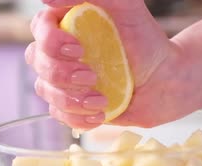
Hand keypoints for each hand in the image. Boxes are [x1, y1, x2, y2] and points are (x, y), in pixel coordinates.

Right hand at [25, 0, 189, 128]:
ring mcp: (65, 79)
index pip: (39, 27)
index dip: (50, 41)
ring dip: (71, 99)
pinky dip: (77, 117)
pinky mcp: (73, 104)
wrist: (164, 79)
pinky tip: (99, 114)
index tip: (78, 48)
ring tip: (102, 100)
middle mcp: (60, 51)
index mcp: (67, 23)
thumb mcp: (126, 6)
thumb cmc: (146, 40)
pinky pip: (58, 114)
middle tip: (92, 77)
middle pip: (37, 61)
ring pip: (45, 90)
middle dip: (61, 74)